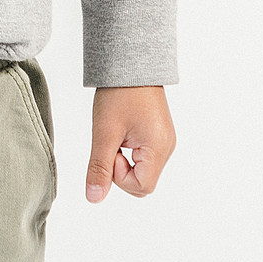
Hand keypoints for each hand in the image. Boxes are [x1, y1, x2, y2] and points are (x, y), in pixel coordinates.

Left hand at [85, 85, 175, 202]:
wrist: (130, 64)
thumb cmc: (119, 94)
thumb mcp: (104, 133)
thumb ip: (99, 168)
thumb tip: (94, 198)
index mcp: (159, 148)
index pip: (141, 187)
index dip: (119, 177)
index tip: (110, 152)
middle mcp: (167, 147)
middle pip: (142, 181)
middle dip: (121, 170)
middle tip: (111, 142)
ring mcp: (165, 141)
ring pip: (142, 169)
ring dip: (124, 159)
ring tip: (116, 133)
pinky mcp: (159, 135)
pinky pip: (144, 156)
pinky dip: (129, 151)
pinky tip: (122, 131)